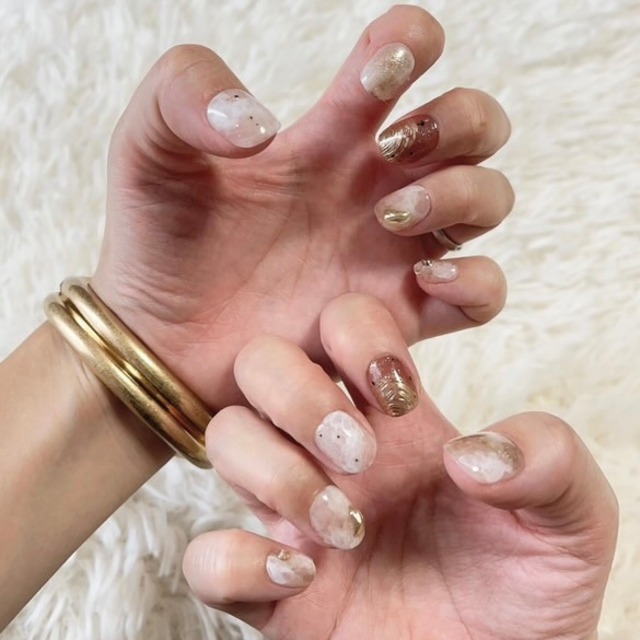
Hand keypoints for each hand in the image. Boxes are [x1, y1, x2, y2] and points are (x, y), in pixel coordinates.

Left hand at [91, 5, 512, 407]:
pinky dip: (475, 280)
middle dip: (457, 122)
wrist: (165, 338)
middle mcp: (375, 186)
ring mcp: (392, 251)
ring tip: (389, 217)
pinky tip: (423, 277)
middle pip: (476, 126)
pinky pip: (481, 295)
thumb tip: (263, 124)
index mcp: (330, 134)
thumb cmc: (159, 242)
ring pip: (490, 200)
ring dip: (463, 195)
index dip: (413, 43)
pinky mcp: (398, 315)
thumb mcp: (148, 149)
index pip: (407, 55)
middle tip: (391, 151)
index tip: (375, 75)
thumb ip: (183, 94)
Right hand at [182, 295, 616, 639]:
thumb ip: (550, 462)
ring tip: (344, 525)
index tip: (401, 395)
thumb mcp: (571, 518)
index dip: (359, 336)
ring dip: (273, 472)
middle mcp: (332, 448)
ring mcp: (295, 511)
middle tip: (358, 452)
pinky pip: (207, 556)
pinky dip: (239, 560)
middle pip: (262, 362)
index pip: (343, 322)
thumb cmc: (527, 589)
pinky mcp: (270, 588)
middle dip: (298, 393)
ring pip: (225, 437)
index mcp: (394, 415)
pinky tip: (304, 577)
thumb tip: (471, 453)